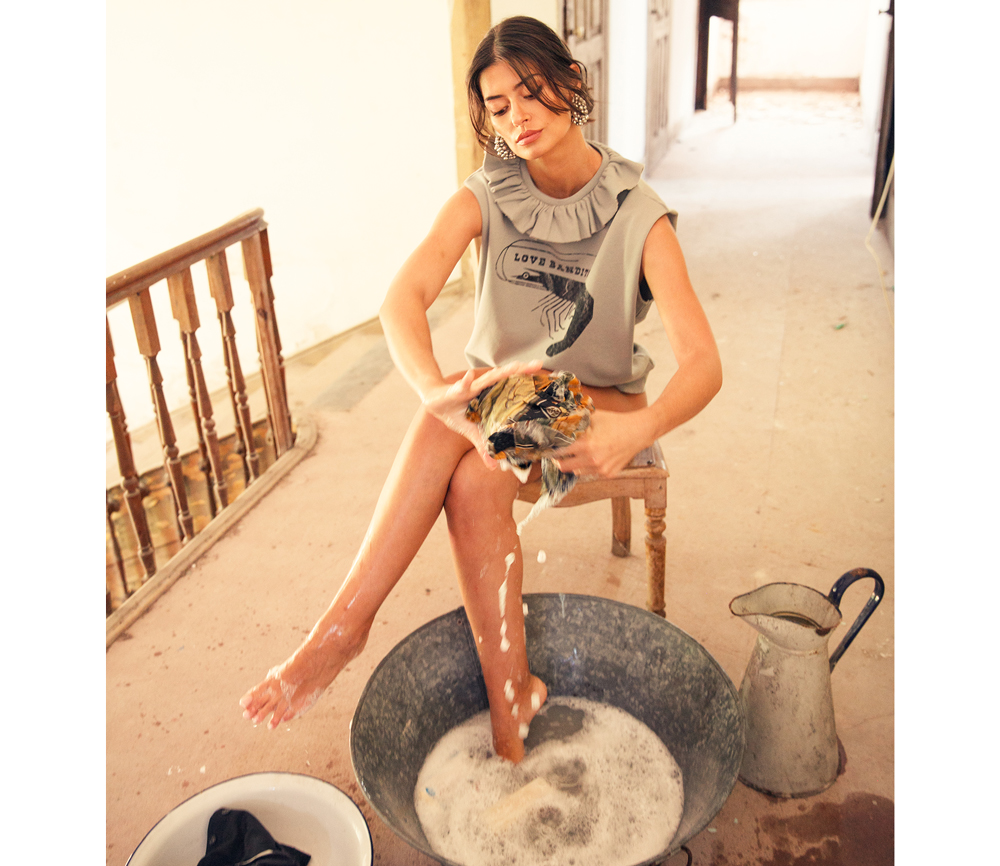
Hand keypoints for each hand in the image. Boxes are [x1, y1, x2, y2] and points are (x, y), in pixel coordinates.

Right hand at [422, 360, 543, 465]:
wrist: (433, 401)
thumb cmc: (455, 413)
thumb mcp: (470, 432)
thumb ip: (483, 445)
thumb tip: (494, 468)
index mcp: (489, 395)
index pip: (511, 386)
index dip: (527, 380)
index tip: (543, 375)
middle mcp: (483, 388)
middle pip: (505, 377)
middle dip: (521, 370)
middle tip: (538, 364)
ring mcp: (469, 388)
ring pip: (487, 379)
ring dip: (500, 372)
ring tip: (515, 366)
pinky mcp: (454, 391)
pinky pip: (459, 387)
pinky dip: (464, 383)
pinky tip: (467, 377)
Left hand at [549, 409, 653, 477]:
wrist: (639, 431)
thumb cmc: (616, 422)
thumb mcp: (594, 417)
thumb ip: (577, 421)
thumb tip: (560, 419)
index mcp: (586, 444)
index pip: (560, 452)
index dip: (552, 450)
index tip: (547, 448)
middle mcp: (592, 459)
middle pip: (564, 467)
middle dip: (559, 461)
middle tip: (557, 455)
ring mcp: (601, 469)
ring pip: (577, 471)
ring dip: (574, 464)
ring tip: (576, 454)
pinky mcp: (609, 474)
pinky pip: (591, 473)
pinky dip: (588, 466)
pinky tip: (593, 456)